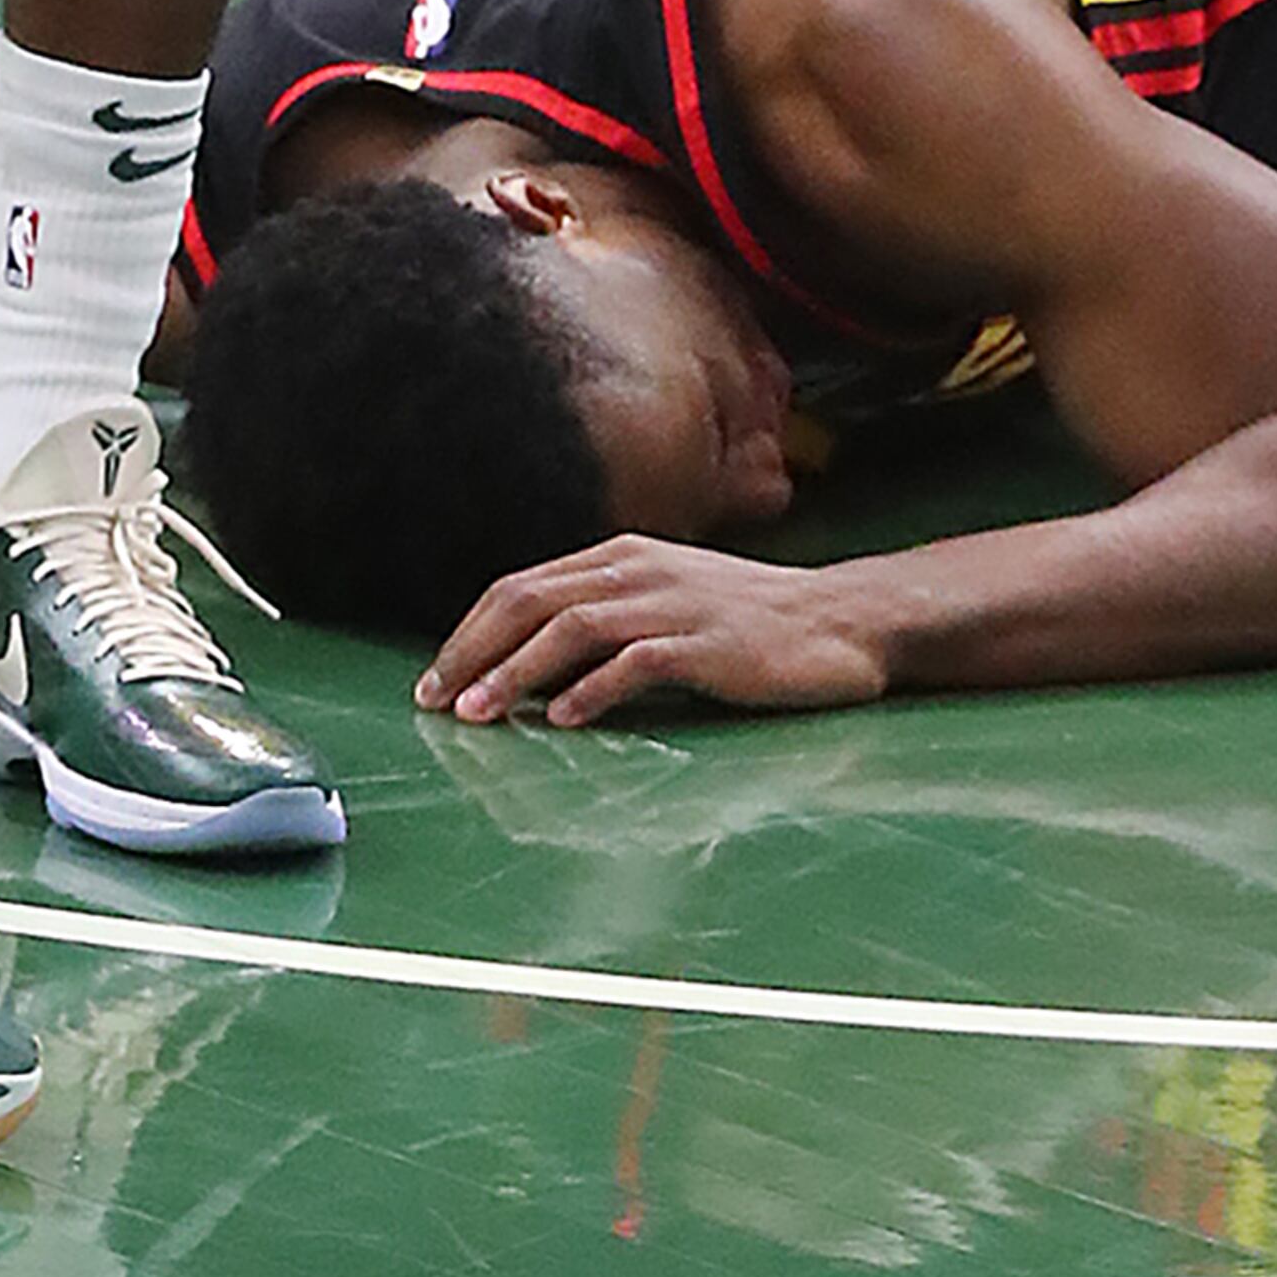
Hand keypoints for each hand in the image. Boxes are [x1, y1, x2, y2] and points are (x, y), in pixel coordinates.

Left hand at [415, 539, 893, 727]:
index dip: (470, 632)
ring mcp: (674, 604)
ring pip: (572, 629)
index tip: (435, 678)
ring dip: (516, 673)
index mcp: (622, 556)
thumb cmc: (750, 621)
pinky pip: (637, 662)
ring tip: (480, 713)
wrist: (841, 622)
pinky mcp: (708, 644)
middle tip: (435, 700)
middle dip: (473, 651)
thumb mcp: (668, 598)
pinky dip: (593, 690)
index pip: (522, 585)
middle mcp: (639, 571)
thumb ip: (606, 616)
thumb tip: (532, 663)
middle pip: (532, 601)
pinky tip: (564, 720)